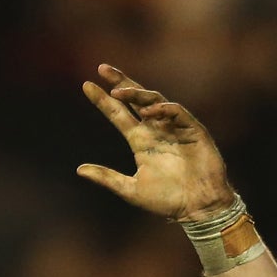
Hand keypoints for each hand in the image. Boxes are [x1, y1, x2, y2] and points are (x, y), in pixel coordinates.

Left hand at [77, 65, 236, 223]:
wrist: (197, 208)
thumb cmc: (167, 200)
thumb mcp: (130, 189)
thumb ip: (106, 178)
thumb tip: (79, 169)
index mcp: (141, 141)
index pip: (119, 114)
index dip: (103, 100)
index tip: (86, 86)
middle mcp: (156, 130)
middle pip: (136, 99)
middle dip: (121, 82)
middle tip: (102, 68)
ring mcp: (175, 128)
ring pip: (155, 100)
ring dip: (138, 93)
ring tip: (119, 91)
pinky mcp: (193, 131)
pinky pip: (178, 113)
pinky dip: (164, 109)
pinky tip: (150, 111)